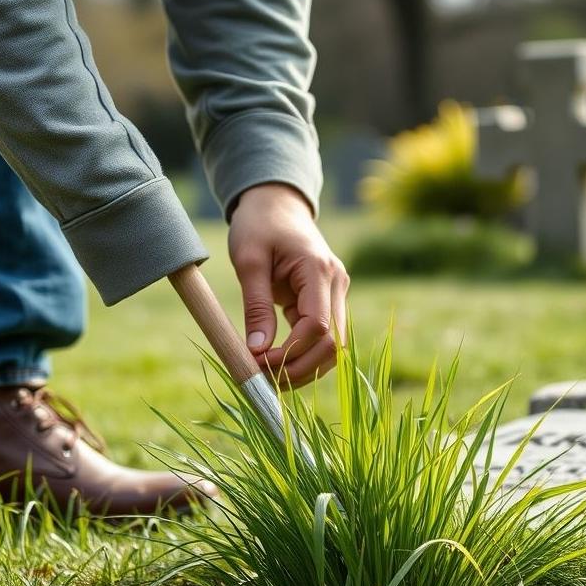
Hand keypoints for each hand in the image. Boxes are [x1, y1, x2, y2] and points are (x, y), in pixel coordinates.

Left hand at [228, 184, 349, 386]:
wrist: (277, 204)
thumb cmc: (259, 225)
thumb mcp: (248, 261)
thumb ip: (255, 306)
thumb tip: (257, 351)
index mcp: (318, 270)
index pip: (317, 326)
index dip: (291, 353)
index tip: (258, 363)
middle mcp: (337, 284)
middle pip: (334, 344)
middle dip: (300, 369)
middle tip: (264, 381)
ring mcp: (337, 293)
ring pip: (334, 347)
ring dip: (305, 368)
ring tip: (270, 378)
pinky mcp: (329, 300)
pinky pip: (323, 338)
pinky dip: (304, 356)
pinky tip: (279, 365)